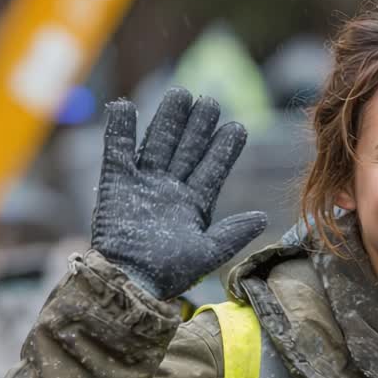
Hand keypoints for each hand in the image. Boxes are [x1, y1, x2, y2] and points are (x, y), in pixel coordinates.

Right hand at [91, 87, 267, 299]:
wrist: (130, 283)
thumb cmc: (168, 273)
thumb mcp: (207, 254)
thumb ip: (232, 234)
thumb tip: (262, 217)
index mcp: (194, 204)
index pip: (213, 169)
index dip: (224, 148)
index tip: (238, 127)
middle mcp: (170, 189)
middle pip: (187, 149)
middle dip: (198, 126)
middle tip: (210, 101)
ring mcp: (143, 184)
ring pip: (158, 144)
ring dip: (168, 120)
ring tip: (180, 94)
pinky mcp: (115, 185)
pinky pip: (117, 152)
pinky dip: (119, 130)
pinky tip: (125, 106)